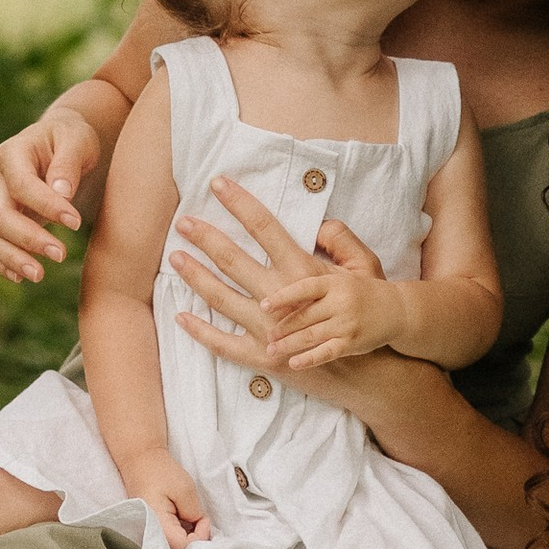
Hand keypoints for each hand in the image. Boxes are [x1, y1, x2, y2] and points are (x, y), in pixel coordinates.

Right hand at [0, 107, 100, 283]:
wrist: (59, 145)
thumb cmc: (71, 140)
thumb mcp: (78, 141)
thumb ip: (69, 163)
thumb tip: (61, 193)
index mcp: (12, 153)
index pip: (21, 184)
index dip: (46, 206)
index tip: (76, 222)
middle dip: (28, 238)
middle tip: (61, 255)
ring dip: (12, 257)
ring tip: (39, 275)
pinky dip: (1, 262)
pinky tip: (20, 277)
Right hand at [120, 450, 211, 548]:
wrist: (140, 461)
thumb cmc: (161, 472)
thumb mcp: (185, 489)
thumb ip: (194, 514)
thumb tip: (198, 530)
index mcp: (156, 524)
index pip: (183, 547)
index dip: (200, 537)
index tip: (204, 519)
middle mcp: (149, 534)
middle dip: (195, 541)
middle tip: (201, 522)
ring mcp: (149, 534)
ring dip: (189, 539)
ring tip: (193, 521)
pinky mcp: (152, 530)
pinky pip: (169, 541)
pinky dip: (181, 535)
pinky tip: (184, 521)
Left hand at [168, 188, 393, 374]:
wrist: (373, 364)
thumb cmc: (366, 308)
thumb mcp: (362, 266)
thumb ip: (339, 239)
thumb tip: (316, 223)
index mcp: (304, 271)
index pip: (266, 228)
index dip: (241, 203)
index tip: (218, 184)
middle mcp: (284, 297)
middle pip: (235, 260)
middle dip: (206, 238)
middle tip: (183, 222)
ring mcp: (272, 330)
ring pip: (223, 300)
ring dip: (197, 278)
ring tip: (175, 260)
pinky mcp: (266, 358)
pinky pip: (225, 345)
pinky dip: (202, 332)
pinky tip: (182, 317)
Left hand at [264, 226, 397, 371]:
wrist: (399, 310)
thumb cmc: (365, 288)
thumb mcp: (352, 264)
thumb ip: (329, 252)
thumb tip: (309, 232)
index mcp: (336, 282)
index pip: (305, 288)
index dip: (283, 297)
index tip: (264, 305)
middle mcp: (341, 303)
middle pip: (304, 316)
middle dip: (282, 326)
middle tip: (265, 333)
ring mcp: (347, 324)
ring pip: (311, 336)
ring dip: (288, 344)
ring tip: (271, 348)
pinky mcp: (353, 343)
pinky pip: (326, 353)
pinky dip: (309, 359)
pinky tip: (293, 363)